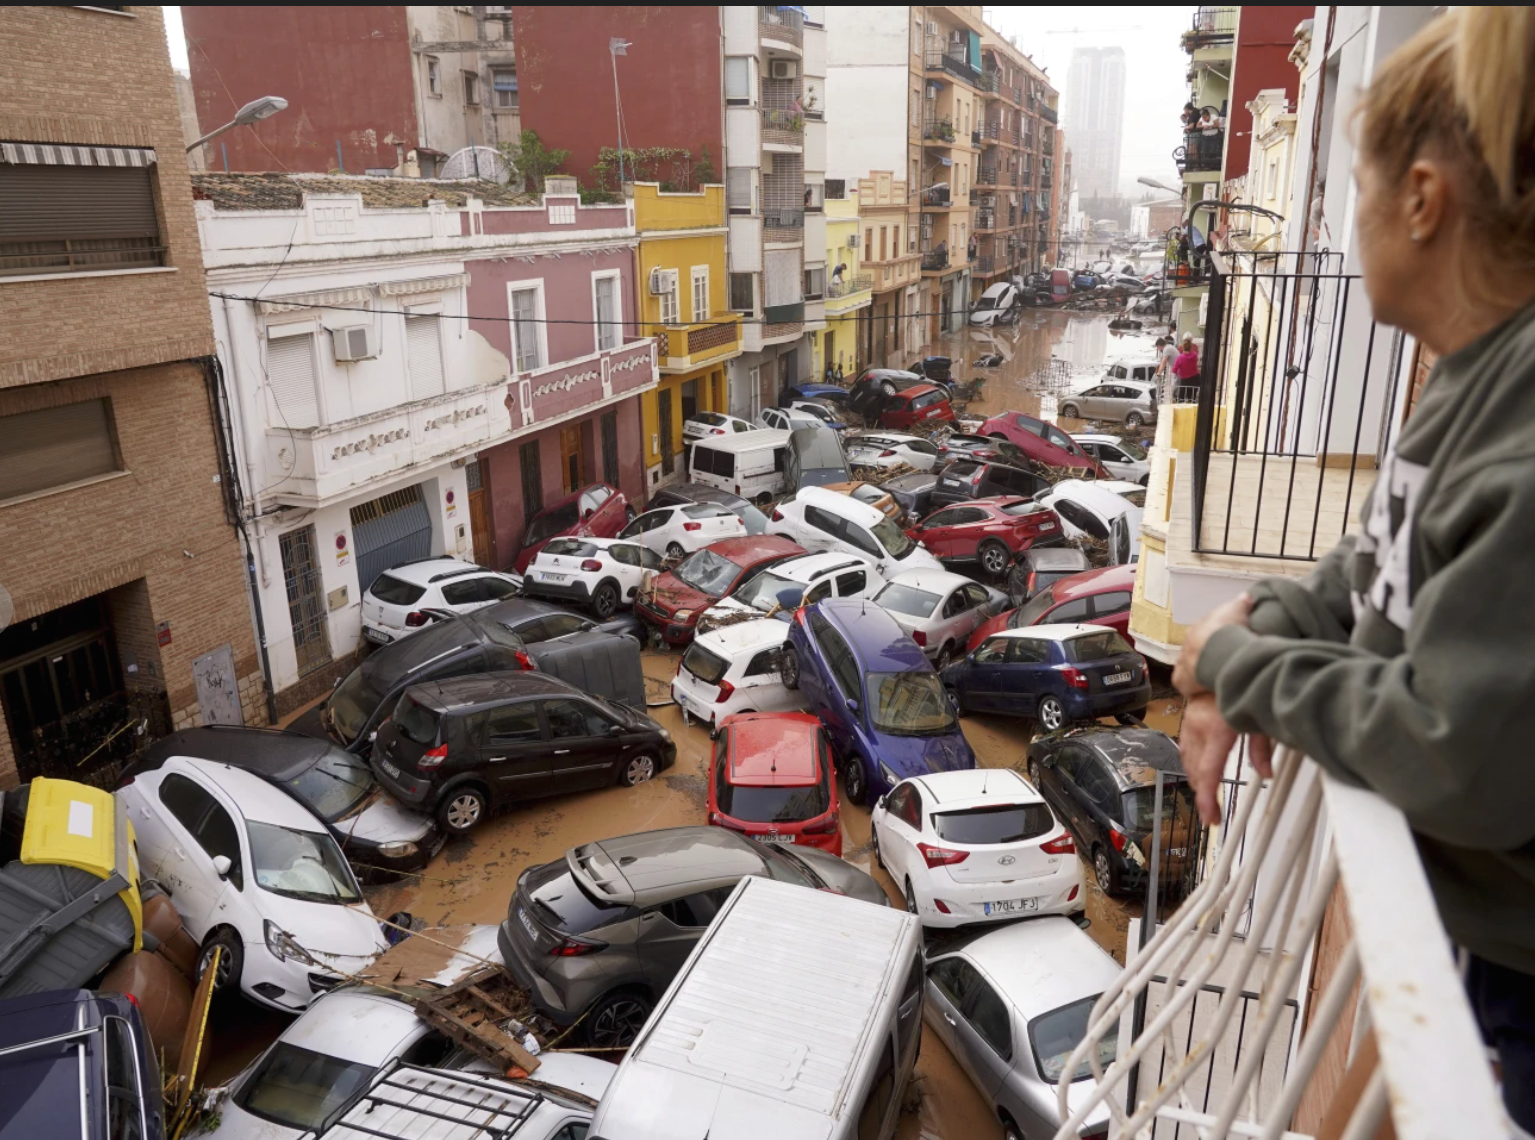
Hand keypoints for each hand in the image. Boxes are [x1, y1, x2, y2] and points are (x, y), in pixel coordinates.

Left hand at [1173, 593, 1253, 696]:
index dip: (1216, 639)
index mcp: (1198, 629)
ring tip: (1215, 675)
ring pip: (1189, 666)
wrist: (1218, 649)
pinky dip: (1192, 686)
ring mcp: (1182, 661)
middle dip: (1207, 654)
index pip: (1204, 634)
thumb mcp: (1238, 610)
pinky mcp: (1181, 679)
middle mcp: (1187, 644)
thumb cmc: (1228, 629)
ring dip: (1199, 670)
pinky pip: (1184, 683)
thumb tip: (1245, 597)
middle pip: (1196, 650)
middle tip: (1222, 661)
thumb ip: (1241, 603)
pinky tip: (1203, 689)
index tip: (1226, 644)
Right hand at [1178, 693, 1273, 823]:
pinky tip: (1197, 771)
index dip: (1207, 799)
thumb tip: (1266, 773)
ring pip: (1187, 761)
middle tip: (1212, 813)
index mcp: (1216, 730)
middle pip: (1195, 771)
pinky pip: (1185, 748)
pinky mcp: (1188, 719)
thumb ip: (1262, 749)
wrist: (1219, 660)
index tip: (1210, 817)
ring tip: (1206, 797)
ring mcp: (1190, 722)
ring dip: (1196, 780)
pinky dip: (1191, 764)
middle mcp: (1198, 728)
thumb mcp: (1259, 718)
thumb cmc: (1241, 683)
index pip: (1208, 773)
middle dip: (1203, 794)